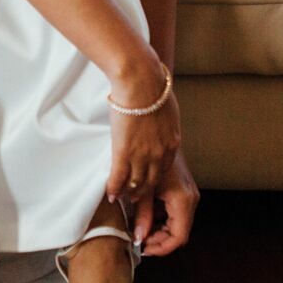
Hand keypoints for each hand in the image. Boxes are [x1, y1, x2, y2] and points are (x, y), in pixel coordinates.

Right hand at [103, 55, 178, 213]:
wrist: (141, 82)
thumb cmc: (152, 87)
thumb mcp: (166, 108)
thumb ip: (163, 121)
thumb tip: (157, 119)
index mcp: (172, 143)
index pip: (164, 170)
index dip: (155, 180)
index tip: (149, 185)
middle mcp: (159, 154)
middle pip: (152, 181)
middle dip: (144, 193)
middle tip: (136, 199)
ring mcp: (142, 154)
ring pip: (136, 183)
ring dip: (129, 193)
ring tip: (122, 198)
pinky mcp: (124, 151)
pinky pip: (119, 177)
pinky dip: (114, 188)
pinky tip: (110, 195)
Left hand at [129, 146, 198, 255]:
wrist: (155, 129)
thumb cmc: (148, 155)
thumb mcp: (143, 189)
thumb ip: (142, 214)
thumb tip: (138, 237)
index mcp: (183, 200)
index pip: (178, 237)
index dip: (161, 247)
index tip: (144, 248)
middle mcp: (190, 198)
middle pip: (178, 232)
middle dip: (159, 239)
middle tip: (139, 240)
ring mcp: (187, 192)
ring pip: (176, 222)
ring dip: (159, 228)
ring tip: (138, 228)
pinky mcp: (182, 187)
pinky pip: (174, 210)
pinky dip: (160, 216)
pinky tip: (144, 213)